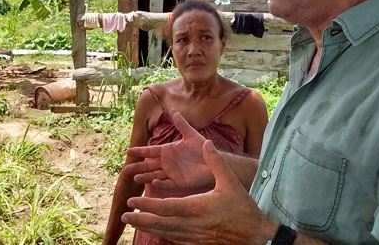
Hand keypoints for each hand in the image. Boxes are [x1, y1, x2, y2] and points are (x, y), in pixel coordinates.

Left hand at [121, 140, 275, 244]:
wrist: (254, 234)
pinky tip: (155, 232)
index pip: (165, 207)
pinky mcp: (196, 243)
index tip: (133, 202)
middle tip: (124, 216)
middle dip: (140, 220)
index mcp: (196, 208)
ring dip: (147, 228)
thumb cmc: (242, 208)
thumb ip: (215, 162)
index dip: (146, 206)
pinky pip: (174, 239)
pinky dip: (161, 235)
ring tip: (133, 223)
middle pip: (159, 224)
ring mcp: (193, 236)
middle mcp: (191, 224)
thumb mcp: (229, 182)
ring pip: (164, 233)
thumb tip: (207, 143)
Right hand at [124, 112, 214, 189]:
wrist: (214, 161)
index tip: (127, 151)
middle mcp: (167, 162)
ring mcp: (172, 173)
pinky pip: (167, 184)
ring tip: (135, 178)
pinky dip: (160, 184)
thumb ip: (182, 125)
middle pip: (149, 165)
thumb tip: (175, 112)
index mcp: (168, 150)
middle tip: (125, 169)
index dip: (139, 151)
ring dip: (146, 177)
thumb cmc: (203, 148)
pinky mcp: (179, 182)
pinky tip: (153, 183)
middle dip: (138, 167)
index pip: (150, 151)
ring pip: (155, 175)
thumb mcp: (191, 135)